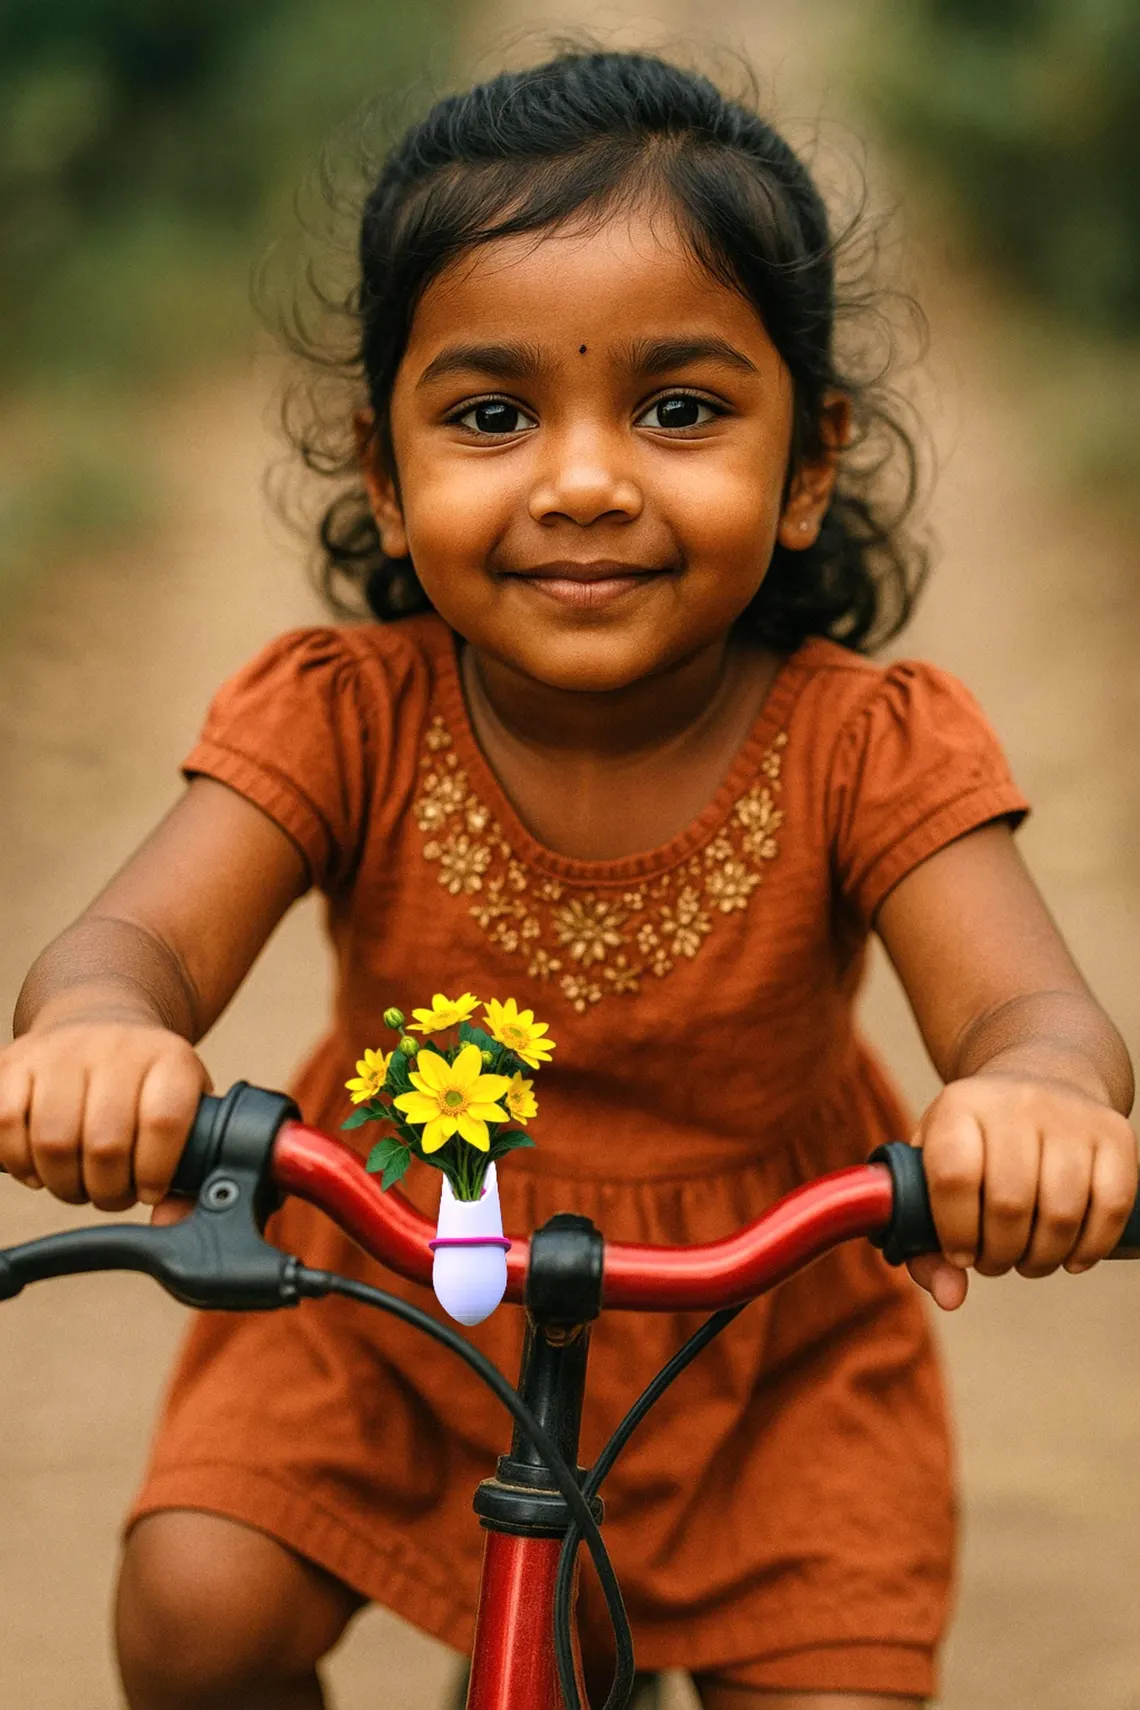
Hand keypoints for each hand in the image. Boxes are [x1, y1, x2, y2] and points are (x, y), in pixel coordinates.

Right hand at [0, 1022, 210, 1212]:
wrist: (100, 1020)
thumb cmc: (146, 1084)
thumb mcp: (186, 1110)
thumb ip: (190, 1170)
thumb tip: (168, 1222)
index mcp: (170, 1060)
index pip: (165, 1121)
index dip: (154, 1171)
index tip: (149, 1189)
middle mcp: (117, 1048)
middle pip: (105, 1143)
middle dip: (106, 1190)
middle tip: (110, 1193)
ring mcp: (63, 1051)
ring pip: (53, 1140)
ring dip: (63, 1183)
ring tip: (76, 1183)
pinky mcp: (16, 1060)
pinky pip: (7, 1123)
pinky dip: (19, 1161)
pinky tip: (38, 1167)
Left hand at [905, 1074, 1137, 1310]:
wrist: (1040, 1078)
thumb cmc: (975, 1142)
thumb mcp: (933, 1168)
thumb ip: (922, 1237)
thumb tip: (951, 1297)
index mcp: (958, 1106)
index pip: (954, 1177)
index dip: (956, 1231)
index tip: (961, 1254)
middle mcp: (1015, 1102)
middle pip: (1010, 1203)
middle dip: (1000, 1254)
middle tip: (996, 1261)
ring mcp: (1070, 1115)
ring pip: (1062, 1211)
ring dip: (1043, 1258)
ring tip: (1028, 1260)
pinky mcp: (1116, 1133)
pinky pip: (1112, 1205)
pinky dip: (1092, 1247)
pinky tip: (1071, 1258)